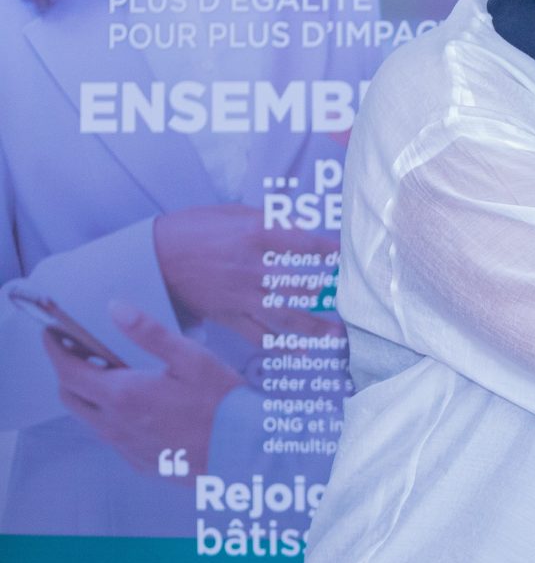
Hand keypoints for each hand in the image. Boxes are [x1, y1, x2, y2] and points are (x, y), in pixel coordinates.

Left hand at [44, 301, 244, 476]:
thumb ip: (149, 333)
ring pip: (89, 419)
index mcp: (123, 395)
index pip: (68, 371)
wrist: (245, 452)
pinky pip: (113, 438)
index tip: (52, 334)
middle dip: (68, 372)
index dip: (54, 350)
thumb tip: (115, 308)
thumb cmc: (223, 404)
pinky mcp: (141, 462)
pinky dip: (112, 418)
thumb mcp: (192, 358)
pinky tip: (140, 408)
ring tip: (114, 378)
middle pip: (70, 396)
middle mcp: (115, 425)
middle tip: (83, 353)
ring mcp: (127, 447)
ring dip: (90, 396)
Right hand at [152, 204, 340, 343]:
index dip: (332, 251)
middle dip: (330, 291)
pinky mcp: (228, 316)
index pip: (306, 244)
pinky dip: (280, 345)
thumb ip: (269, 220)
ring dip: (315, 326)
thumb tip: (302, 228)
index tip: (349, 255)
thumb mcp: (231, 212)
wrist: (151, 257)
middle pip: (303, 283)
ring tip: (339, 333)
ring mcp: (241, 295)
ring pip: (286, 314)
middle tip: (354, 297)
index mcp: (256, 235)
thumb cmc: (193, 229)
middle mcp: (253, 268)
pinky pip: (258, 335)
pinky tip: (301, 351)